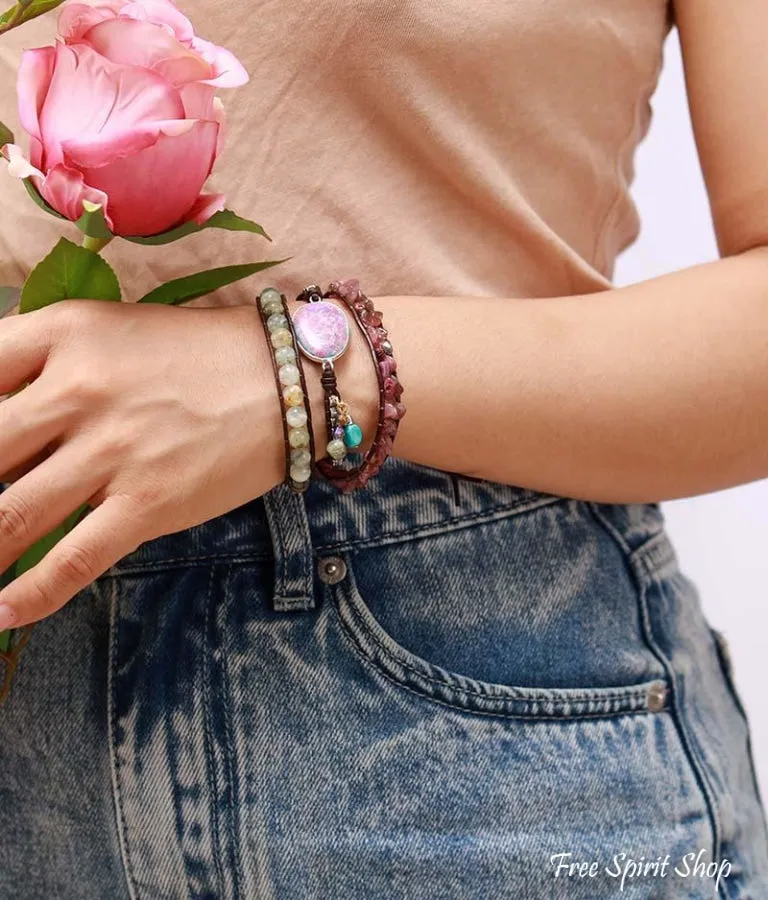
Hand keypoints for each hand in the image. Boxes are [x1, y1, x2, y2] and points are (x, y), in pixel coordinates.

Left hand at [0, 299, 287, 629]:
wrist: (290, 379)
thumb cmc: (199, 353)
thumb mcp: (110, 331)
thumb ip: (41, 364)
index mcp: (63, 334)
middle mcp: (79, 390)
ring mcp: (114, 451)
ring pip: (7, 518)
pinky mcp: (149, 503)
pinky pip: (70, 561)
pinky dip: (26, 599)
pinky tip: (1, 614)